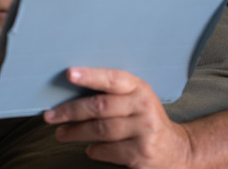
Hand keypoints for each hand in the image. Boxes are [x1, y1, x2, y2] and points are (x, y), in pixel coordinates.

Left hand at [43, 67, 192, 168]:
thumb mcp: (137, 100)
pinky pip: (107, 151)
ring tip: (61, 133)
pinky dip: (94, 150)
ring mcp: (144, 132)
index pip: (113, 79)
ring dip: (75, 132)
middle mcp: (144, 107)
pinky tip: (89, 148)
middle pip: (99, 107)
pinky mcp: (141, 154)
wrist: (177, 150)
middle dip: (70, 111)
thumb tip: (70, 92)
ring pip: (100, 130)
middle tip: (50, 115)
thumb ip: (113, 94)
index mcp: (140, 88)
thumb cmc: (145, 120)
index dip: (90, 76)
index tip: (69, 74)